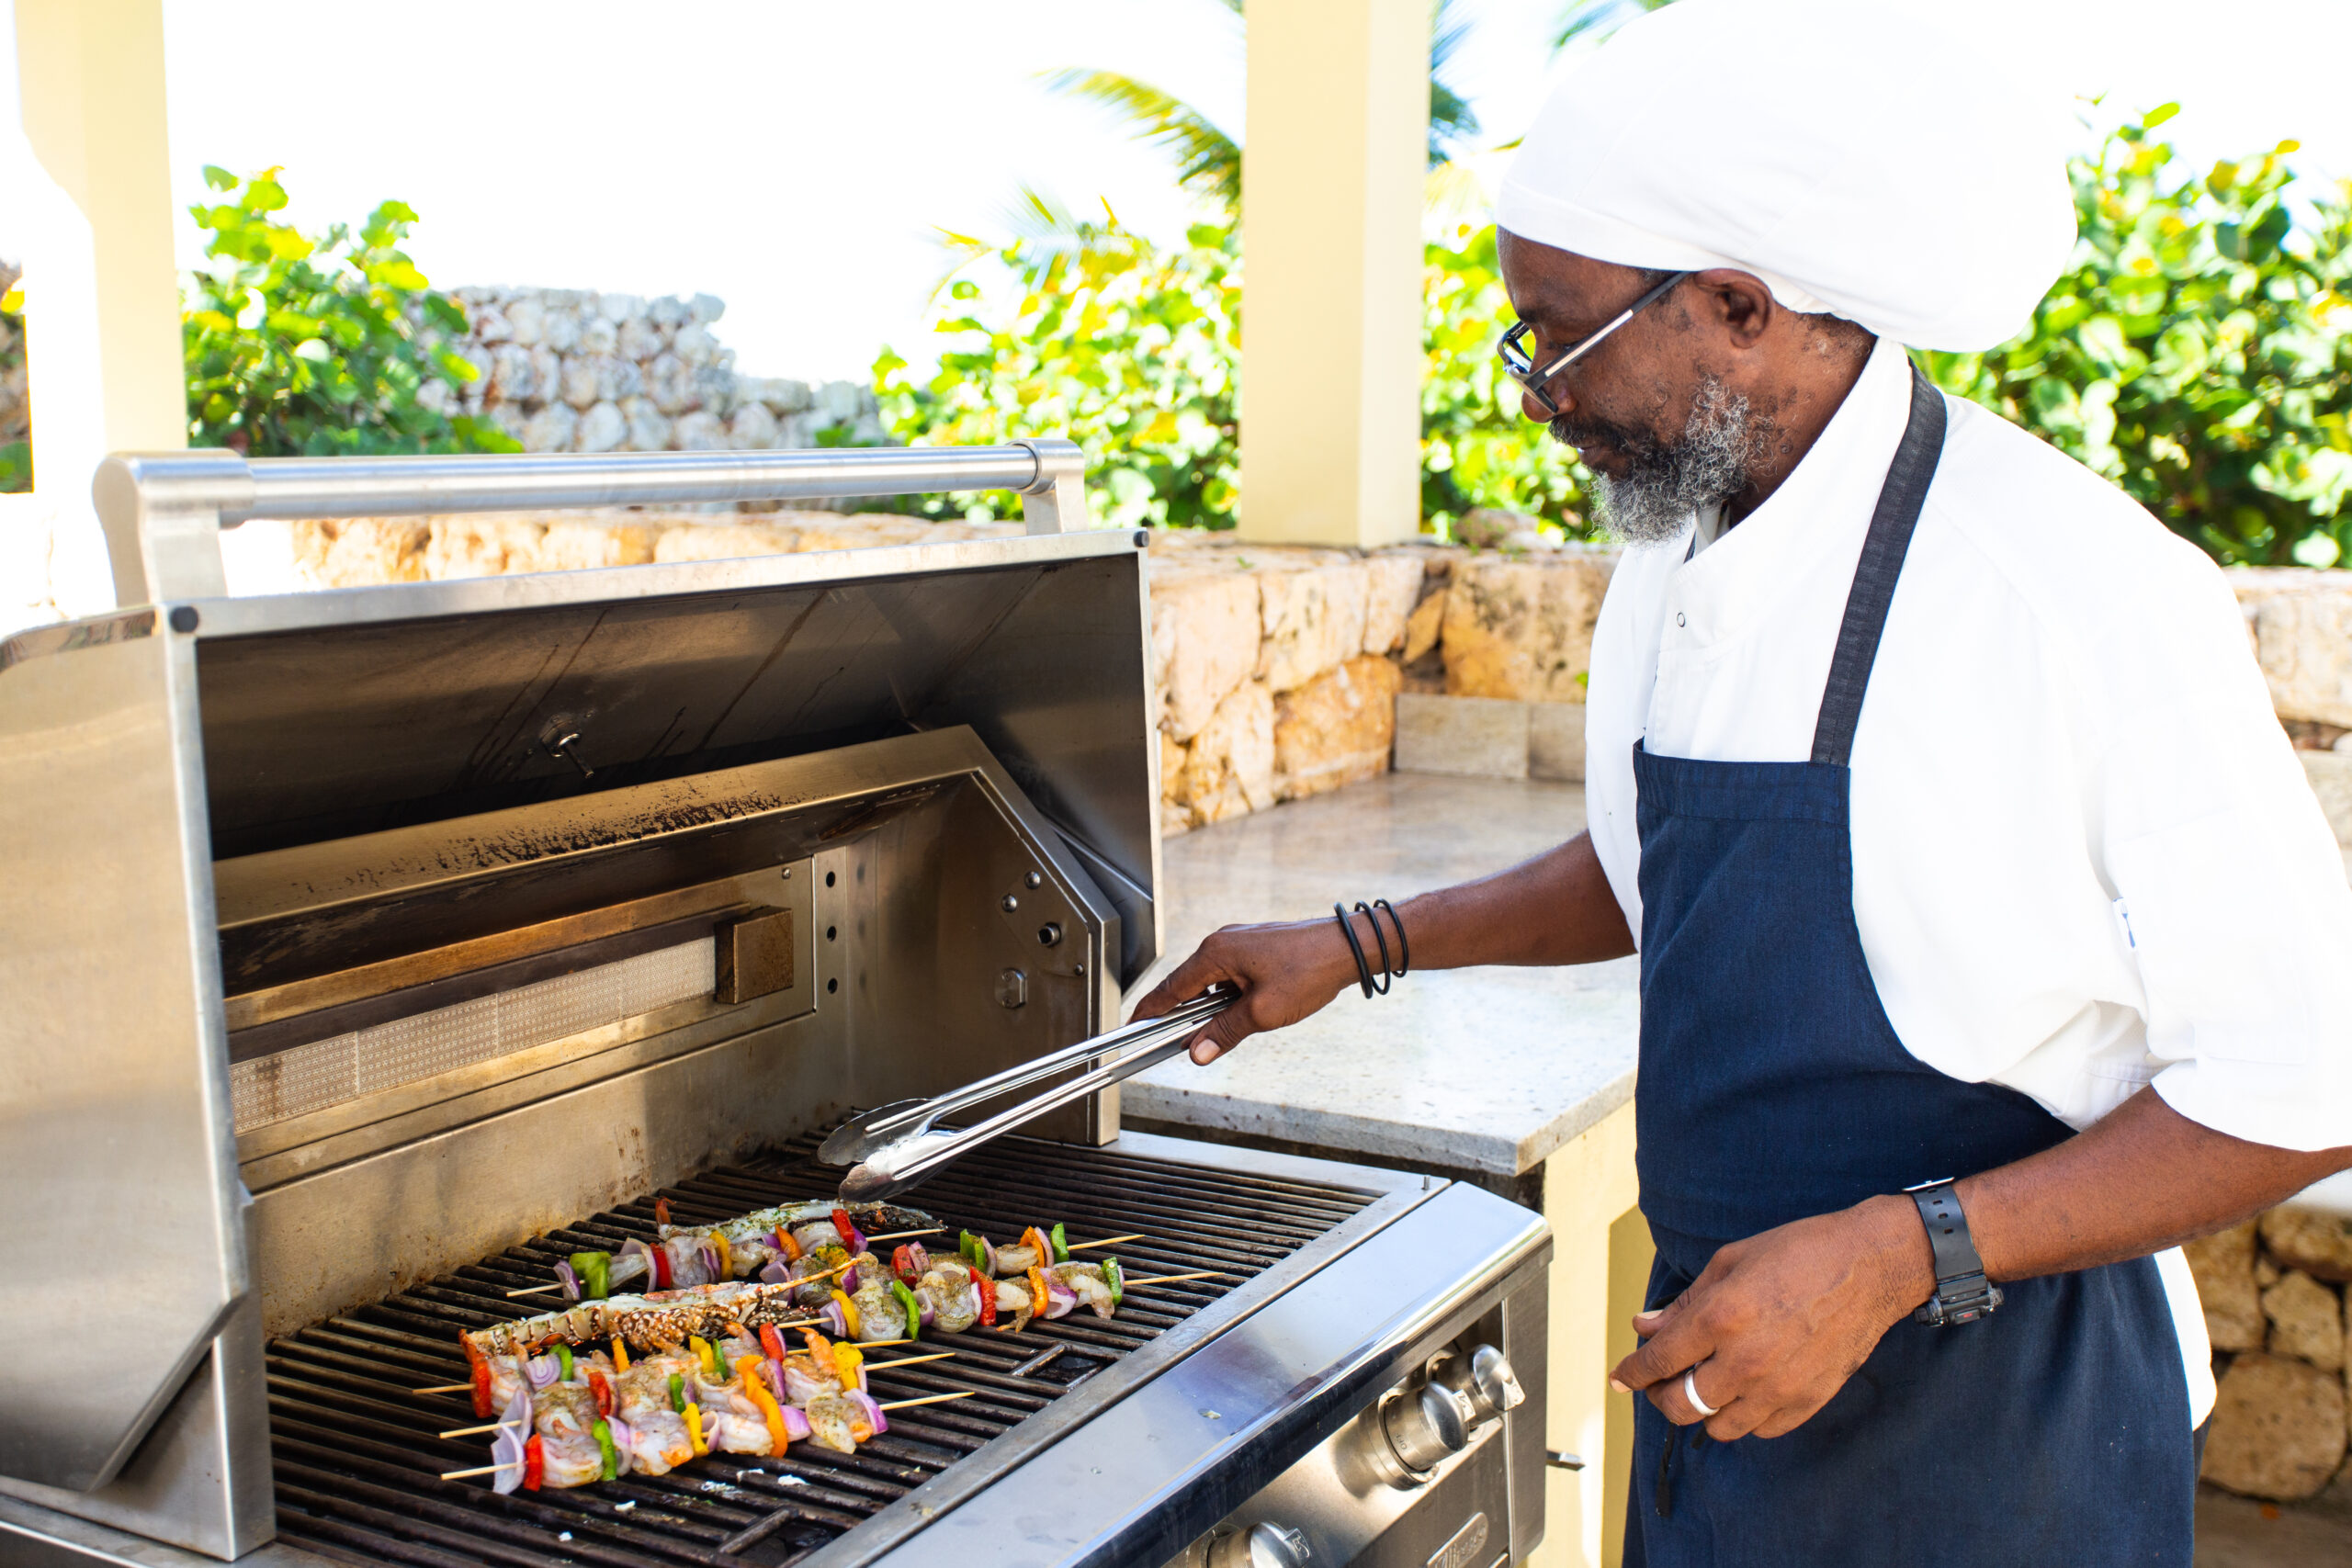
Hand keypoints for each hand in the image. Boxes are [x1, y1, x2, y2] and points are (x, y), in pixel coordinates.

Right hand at [1129, 914, 1370, 1063]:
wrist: (1347, 948)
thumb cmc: (1310, 971)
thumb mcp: (1264, 1012)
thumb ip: (1225, 1032)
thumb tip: (1198, 1052)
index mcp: (1215, 952)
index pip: (1171, 988)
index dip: (1150, 1011)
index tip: (1133, 1028)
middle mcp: (1222, 942)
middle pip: (1188, 985)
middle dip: (1183, 1015)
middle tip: (1177, 1042)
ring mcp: (1240, 941)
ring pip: (1212, 982)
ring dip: (1212, 1008)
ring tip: (1221, 1031)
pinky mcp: (1256, 947)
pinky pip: (1230, 975)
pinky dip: (1229, 997)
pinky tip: (1244, 1013)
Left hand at [1608, 1195, 1934, 1440]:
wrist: (1870, 1266)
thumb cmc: (1799, 1253)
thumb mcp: (1730, 1262)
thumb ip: (1685, 1302)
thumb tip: (1646, 1326)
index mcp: (1720, 1317)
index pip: (1658, 1361)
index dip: (1631, 1372)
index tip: (1620, 1377)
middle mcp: (1745, 1359)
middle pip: (1681, 1405)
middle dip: (1659, 1397)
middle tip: (1658, 1384)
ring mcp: (1779, 1386)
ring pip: (1718, 1426)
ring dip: (1701, 1411)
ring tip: (1701, 1388)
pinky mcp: (1808, 1401)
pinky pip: (1761, 1429)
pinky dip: (1743, 1418)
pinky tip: (1741, 1394)